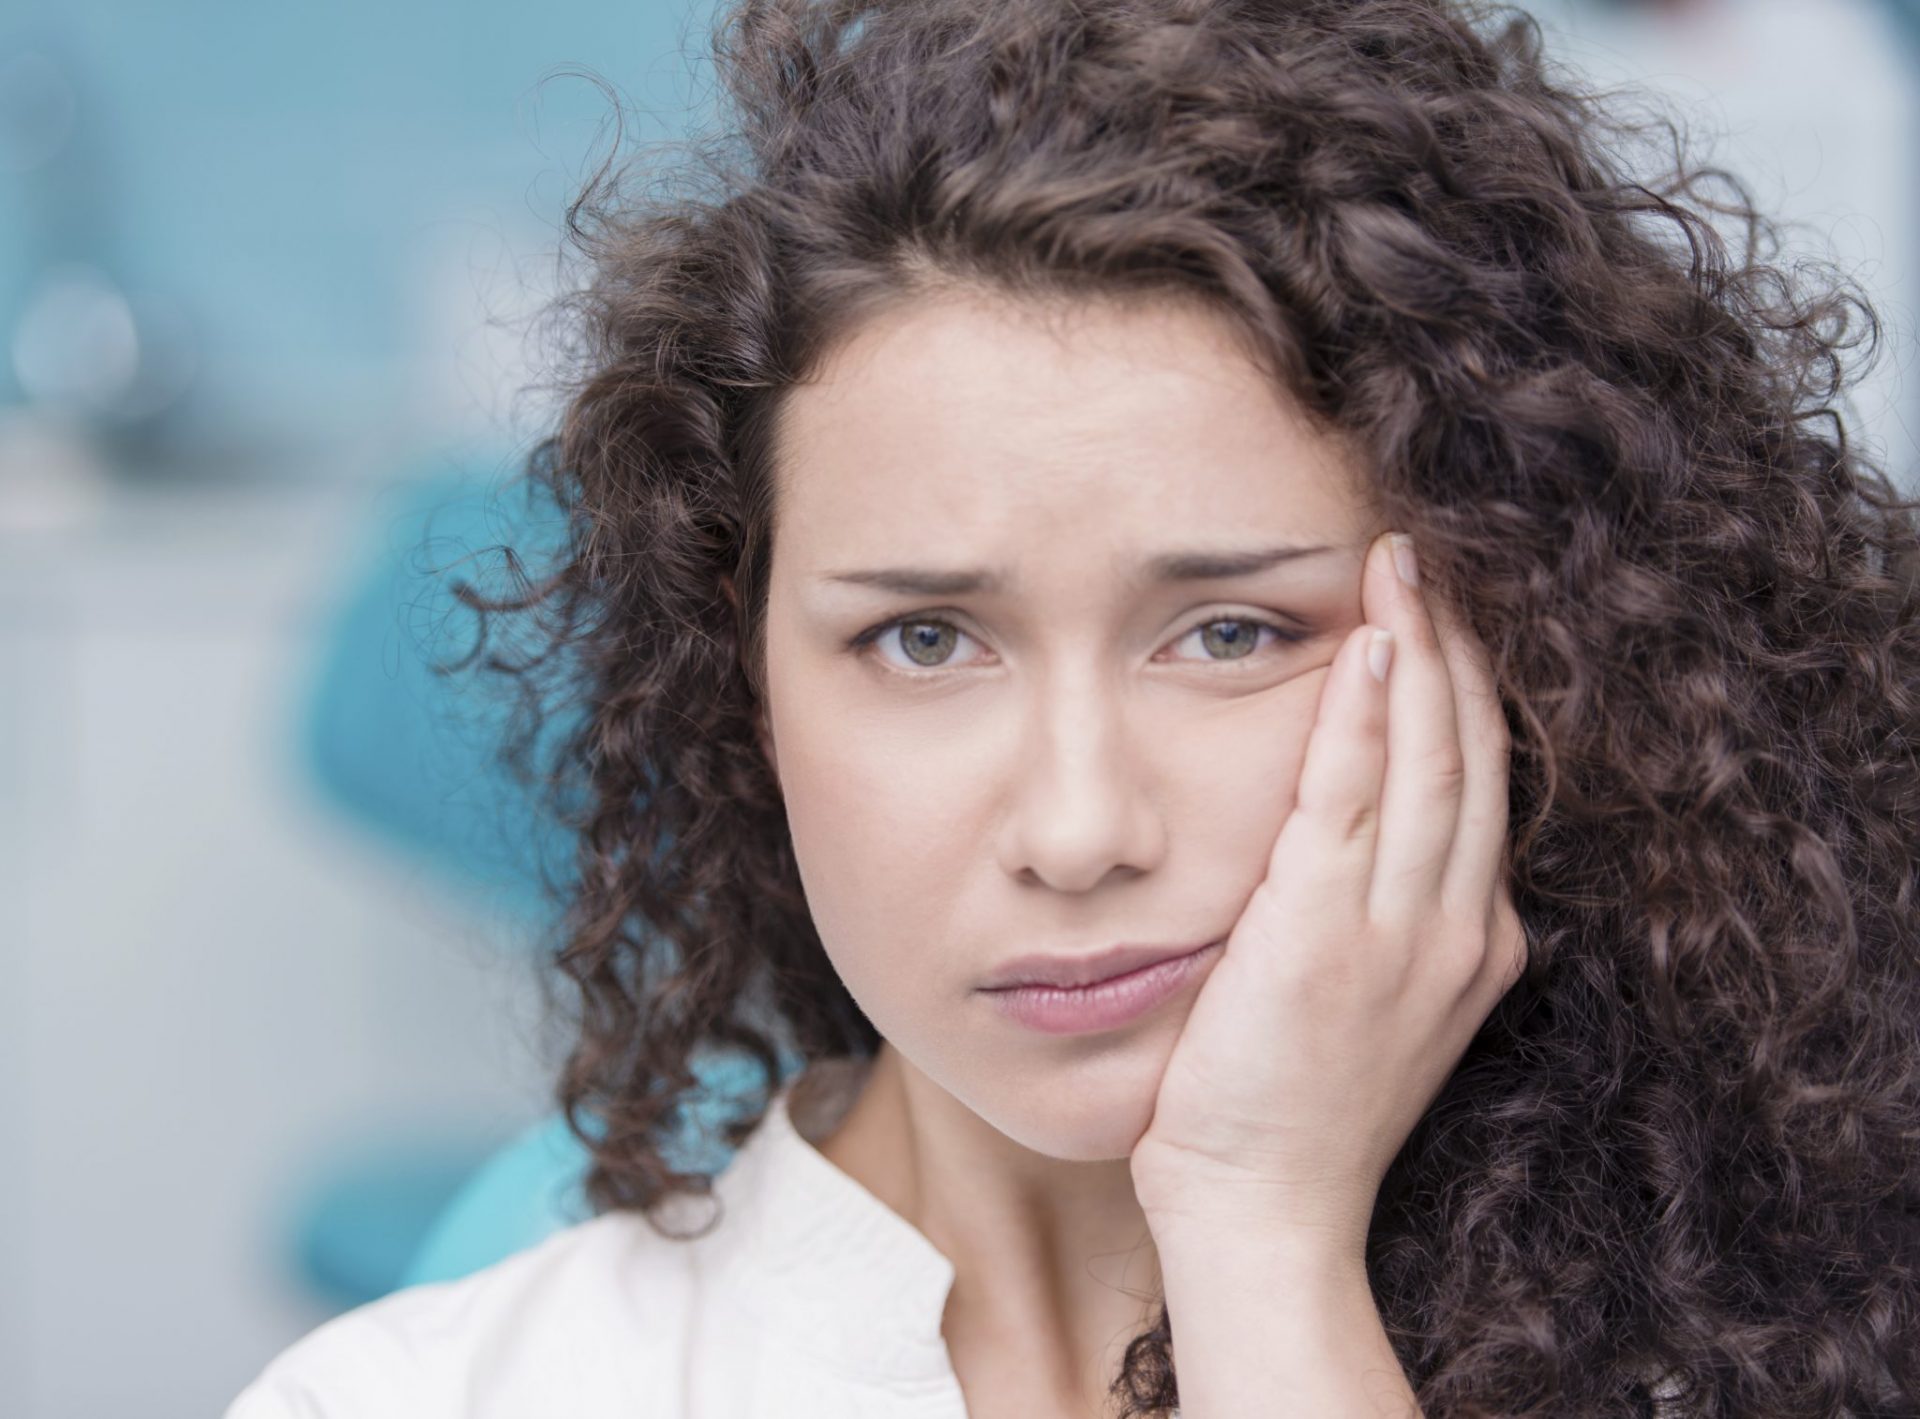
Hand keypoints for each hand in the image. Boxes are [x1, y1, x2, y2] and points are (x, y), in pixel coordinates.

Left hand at [1130, 528, 1526, 1256]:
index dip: (1470, 689)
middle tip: (1428, 555)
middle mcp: (1459, 926)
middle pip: (1471, 751)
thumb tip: (1343, 835)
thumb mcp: (1365, 1001)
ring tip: (1401, 564)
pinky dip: (1364, 712)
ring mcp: (1403, 930)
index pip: (1483, 782)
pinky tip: (1366, 642)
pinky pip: (1352, 794)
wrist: (1264, 1207)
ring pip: (1428, 756)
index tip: (1445, 614)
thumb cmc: (1290, 1106)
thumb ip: (1374, 915)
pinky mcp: (1328, 932)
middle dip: (1456, 643)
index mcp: (1473, 940)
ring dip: (1419, 649)